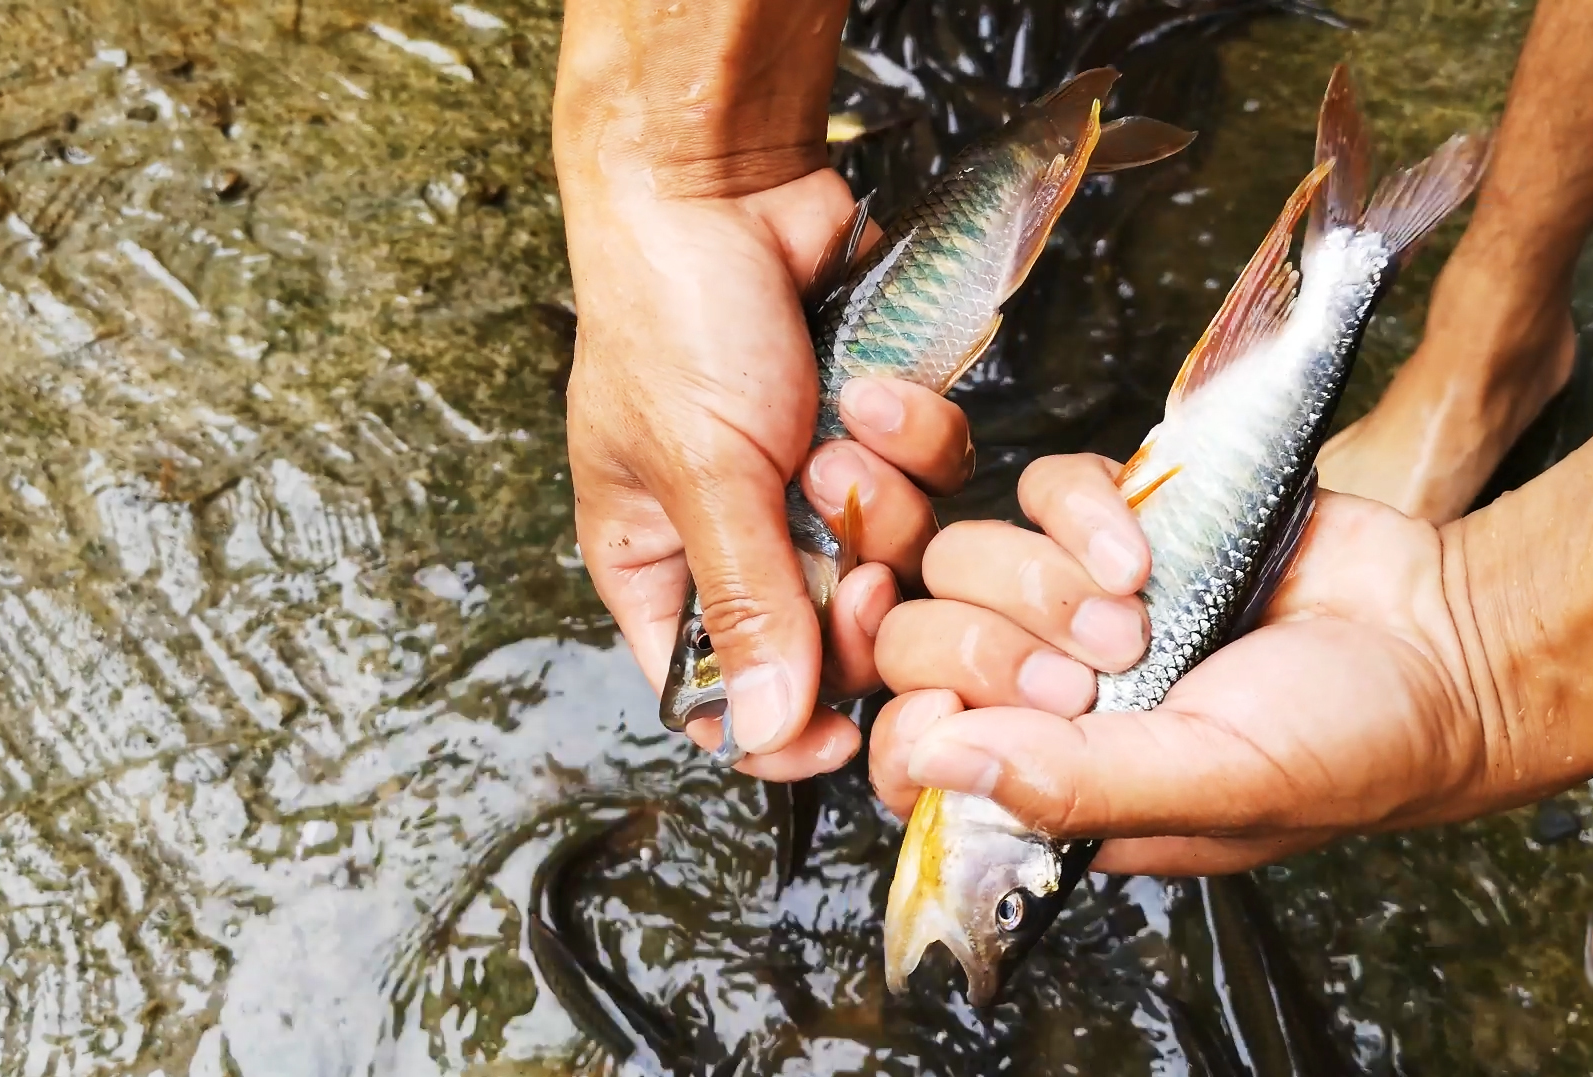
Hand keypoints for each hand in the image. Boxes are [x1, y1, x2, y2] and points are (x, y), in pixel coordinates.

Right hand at [562, 169, 972, 780]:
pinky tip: (879, 390)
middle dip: (855, 594)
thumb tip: (762, 727)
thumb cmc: (671, 316)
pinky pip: (933, 481)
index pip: (714, 697)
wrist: (725, 186)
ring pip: (895, 560)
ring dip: (885, 501)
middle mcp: (738, 539)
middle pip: (830, 640)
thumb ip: (745, 601)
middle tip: (855, 552)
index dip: (777, 728)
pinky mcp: (877, 436)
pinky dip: (917, 438)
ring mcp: (813, 488)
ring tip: (841, 432)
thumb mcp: (699, 473)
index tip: (844, 734)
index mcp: (659, 568)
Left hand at [868, 452, 1525, 875]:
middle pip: (916, 643)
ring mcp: (1074, 600)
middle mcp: (1048, 695)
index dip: (910, 726)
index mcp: (1054, 783)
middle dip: (992, 650)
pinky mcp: (1117, 518)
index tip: (959, 707)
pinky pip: (1041, 488)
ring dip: (1041, 579)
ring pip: (963, 555)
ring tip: (1142, 609)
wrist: (1447, 636)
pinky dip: (1082, 509)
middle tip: (1100, 668)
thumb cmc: (1351, 744)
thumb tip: (933, 766)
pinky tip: (1147, 545)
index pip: (911, 758)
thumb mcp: (1218, 783)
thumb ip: (1074, 784)